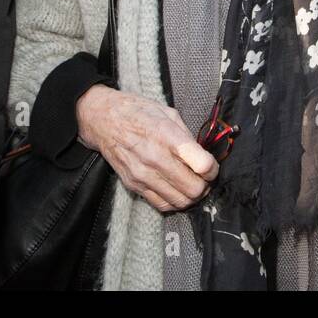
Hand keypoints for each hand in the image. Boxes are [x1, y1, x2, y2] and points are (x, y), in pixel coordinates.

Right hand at [75, 85, 217, 212]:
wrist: (104, 120)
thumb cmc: (138, 112)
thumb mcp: (168, 113)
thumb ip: (187, 136)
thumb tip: (203, 156)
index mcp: (167, 135)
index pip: (202, 165)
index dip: (213, 169)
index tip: (212, 166)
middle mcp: (155, 157)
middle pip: (194, 188)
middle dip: (205, 185)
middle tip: (204, 178)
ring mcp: (143, 174)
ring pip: (180, 201)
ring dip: (191, 196)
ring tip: (191, 185)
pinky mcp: (134, 185)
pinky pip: (161, 204)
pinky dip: (174, 202)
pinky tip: (176, 191)